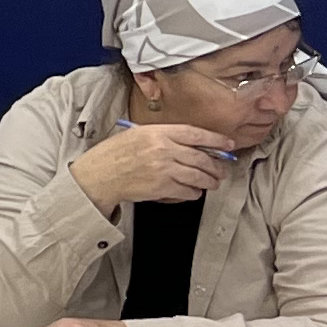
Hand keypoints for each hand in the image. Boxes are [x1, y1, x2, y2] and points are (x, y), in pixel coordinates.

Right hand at [71, 124, 231, 209]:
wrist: (99, 176)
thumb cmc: (113, 155)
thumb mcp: (136, 134)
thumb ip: (162, 136)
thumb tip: (190, 142)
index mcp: (158, 132)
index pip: (195, 134)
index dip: (216, 139)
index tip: (228, 143)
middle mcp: (164, 150)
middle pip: (202, 157)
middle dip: (216, 166)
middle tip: (221, 170)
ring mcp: (164, 170)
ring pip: (198, 176)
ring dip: (209, 181)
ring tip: (212, 182)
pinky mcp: (162, 188)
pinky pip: (188, 191)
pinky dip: (193, 193)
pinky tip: (192, 192)